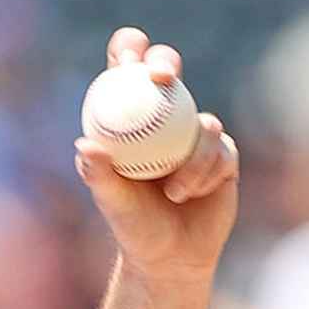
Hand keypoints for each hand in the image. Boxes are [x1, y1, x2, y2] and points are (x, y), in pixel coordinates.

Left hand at [74, 28, 239, 284]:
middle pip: (167, 70)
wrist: (172, 256)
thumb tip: (85, 146)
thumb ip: (98, 174)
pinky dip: (206, 172)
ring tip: (172, 192)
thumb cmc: (133, 227)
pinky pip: (221, 149)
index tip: (129, 61)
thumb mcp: (113, 202)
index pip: (124, 70)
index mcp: (128, 119)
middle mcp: (162, 118)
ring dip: (189, 157)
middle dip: (164, 62)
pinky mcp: (223, 153)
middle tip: (162, 78)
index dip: (128, 51)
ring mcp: (195, 132)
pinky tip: (191, 193)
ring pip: (202, 120)